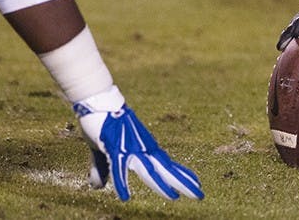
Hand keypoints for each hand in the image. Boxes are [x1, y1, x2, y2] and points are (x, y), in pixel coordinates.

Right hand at [74, 86, 202, 201]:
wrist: (97, 102)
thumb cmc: (104, 125)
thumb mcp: (105, 152)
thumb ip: (103, 170)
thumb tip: (98, 187)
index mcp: (146, 149)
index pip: (168, 165)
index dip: (182, 175)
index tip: (197, 184)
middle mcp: (144, 149)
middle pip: (167, 170)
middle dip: (183, 183)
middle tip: (200, 195)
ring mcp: (131, 148)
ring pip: (150, 171)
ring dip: (161, 185)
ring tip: (174, 197)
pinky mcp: (114, 147)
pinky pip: (119, 168)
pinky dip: (121, 182)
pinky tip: (125, 197)